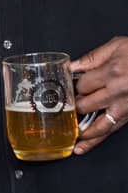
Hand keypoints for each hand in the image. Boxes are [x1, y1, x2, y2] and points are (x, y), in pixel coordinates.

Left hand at [72, 36, 127, 154]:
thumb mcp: (118, 46)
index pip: (82, 85)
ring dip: (82, 132)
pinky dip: (95, 140)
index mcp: (113, 72)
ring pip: (98, 125)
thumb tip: (71, 66)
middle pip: (85, 105)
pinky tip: (83, 146)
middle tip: (72, 103)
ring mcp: (125, 107)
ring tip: (70, 136)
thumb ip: (93, 58)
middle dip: (76, 105)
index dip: (75, 85)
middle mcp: (118, 92)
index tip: (73, 84)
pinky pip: (111, 131)